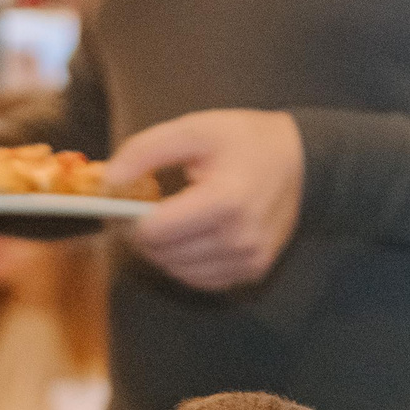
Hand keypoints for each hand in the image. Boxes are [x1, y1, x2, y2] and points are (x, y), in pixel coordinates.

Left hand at [108, 109, 304, 290]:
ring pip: (178, 271)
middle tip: (144, 212)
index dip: (131, 220)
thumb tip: (109, 179)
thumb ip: (146, 150)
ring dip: (164, 251)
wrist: (300, 162)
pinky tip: (189, 238)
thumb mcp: (194, 129)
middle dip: (145, 236)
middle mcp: (239, 237)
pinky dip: (185, 263)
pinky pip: (201, 280)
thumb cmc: (245, 141)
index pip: (155, 231)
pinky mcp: (252, 271)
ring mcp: (248, 259)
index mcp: (224, 201)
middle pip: (164, 254)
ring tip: (169, 222)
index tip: (127, 205)